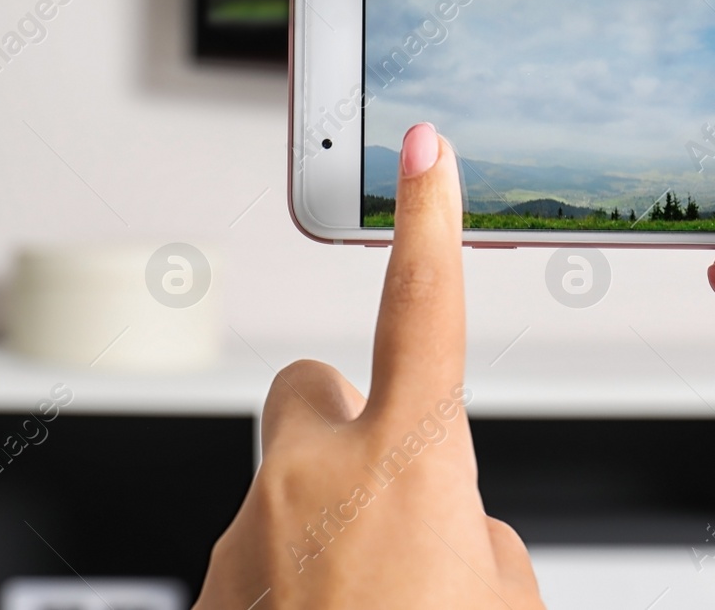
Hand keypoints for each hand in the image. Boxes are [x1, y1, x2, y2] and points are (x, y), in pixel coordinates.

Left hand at [194, 123, 543, 609]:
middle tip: (381, 499)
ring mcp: (245, 537)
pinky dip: (293, 590)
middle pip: (310, 387)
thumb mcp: (505, 601)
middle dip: (342, 420)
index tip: (423, 150)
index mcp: (406, 467)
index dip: (429, 219)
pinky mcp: (208, 594)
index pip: (424, 307)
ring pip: (286, 493)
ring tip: (364, 605)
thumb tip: (442, 525)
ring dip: (324, 533)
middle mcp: (310, 482)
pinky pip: (258, 564)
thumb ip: (475, 533)